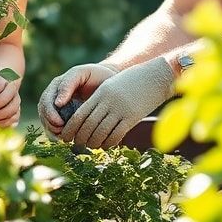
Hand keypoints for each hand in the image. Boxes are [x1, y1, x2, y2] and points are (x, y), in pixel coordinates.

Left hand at [0, 67, 21, 127]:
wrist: (0, 82)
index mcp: (4, 80)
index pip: (1, 84)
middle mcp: (13, 91)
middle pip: (9, 99)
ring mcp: (16, 101)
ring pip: (13, 110)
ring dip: (0, 117)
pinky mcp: (16, 111)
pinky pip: (15, 119)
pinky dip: (5, 123)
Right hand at [37, 63, 118, 136]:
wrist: (110, 82)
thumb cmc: (96, 76)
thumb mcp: (83, 74)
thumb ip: (69, 83)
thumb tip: (57, 103)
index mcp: (57, 85)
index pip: (46, 101)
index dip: (49, 113)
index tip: (59, 122)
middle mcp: (55, 97)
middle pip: (44, 113)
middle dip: (50, 124)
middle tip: (61, 132)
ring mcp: (59, 108)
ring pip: (48, 122)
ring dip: (52, 131)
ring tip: (64, 137)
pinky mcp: (66, 118)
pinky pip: (56, 128)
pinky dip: (58, 135)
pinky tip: (66, 139)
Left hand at [60, 57, 174, 147]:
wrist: (156, 76)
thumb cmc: (133, 81)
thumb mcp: (112, 85)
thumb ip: (100, 99)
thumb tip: (88, 116)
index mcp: (101, 93)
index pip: (80, 114)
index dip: (71, 128)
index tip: (66, 136)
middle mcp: (108, 101)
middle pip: (88, 125)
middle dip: (79, 138)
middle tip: (76, 144)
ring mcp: (120, 110)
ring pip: (100, 132)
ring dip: (93, 142)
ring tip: (91, 146)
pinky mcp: (132, 117)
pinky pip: (116, 135)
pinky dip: (108, 143)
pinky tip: (106, 145)